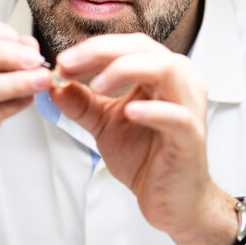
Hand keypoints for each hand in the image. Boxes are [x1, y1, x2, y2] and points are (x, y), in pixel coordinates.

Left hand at [51, 34, 237, 244]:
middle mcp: (180, 82)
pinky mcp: (192, 135)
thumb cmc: (146, 157)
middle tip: (68, 65)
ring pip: (165, 69)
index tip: (61, 62)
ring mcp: (189, 107)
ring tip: (96, 86)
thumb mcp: (104, 124)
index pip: (127, 45)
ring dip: (125, 70)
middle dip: (102, 52)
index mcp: (160, 74)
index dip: (92, 49)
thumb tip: (54, 84)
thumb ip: (82, 103)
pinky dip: (152, 110)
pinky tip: (129, 111)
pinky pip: (177, 115)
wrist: (170, 199)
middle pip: (144, 48)